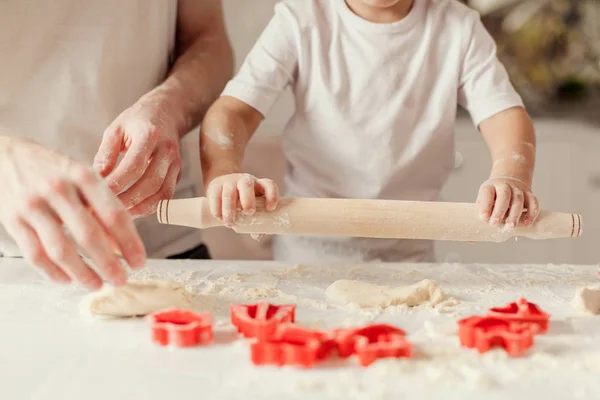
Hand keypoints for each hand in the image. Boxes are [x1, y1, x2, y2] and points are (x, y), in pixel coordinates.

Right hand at [0, 137, 145, 289]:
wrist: (4, 157)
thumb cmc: (53, 169)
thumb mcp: (82, 177)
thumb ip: (101, 206)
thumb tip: (120, 245)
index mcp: (83, 176)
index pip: (113, 214)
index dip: (130, 242)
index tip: (139, 261)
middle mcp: (59, 189)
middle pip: (88, 235)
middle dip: (108, 263)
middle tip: (121, 279)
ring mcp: (33, 205)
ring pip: (61, 249)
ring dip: (82, 273)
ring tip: (97, 285)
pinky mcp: (13, 220)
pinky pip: (35, 254)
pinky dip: (53, 272)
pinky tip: (67, 280)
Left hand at [93, 94, 182, 217]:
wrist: (166, 113)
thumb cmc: (136, 121)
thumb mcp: (115, 129)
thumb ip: (106, 153)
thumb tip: (96, 178)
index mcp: (149, 135)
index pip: (134, 165)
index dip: (117, 183)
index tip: (99, 194)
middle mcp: (167, 150)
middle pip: (150, 183)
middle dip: (128, 200)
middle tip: (107, 209)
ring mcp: (176, 163)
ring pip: (162, 193)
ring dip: (141, 207)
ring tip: (120, 213)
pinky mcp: (178, 174)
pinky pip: (166, 196)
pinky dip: (151, 206)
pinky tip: (134, 209)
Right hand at [206, 173, 278, 226]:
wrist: (224, 186)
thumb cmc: (243, 200)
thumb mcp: (253, 206)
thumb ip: (257, 220)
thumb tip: (257, 235)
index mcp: (259, 185)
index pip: (269, 185)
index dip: (272, 195)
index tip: (270, 209)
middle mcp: (245, 180)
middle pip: (247, 184)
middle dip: (248, 199)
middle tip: (248, 213)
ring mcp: (229, 181)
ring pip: (229, 192)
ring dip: (229, 210)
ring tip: (229, 223)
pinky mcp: (216, 185)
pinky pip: (215, 196)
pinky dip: (217, 209)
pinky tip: (219, 218)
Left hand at [476, 176, 539, 227]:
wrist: (507, 183)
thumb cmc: (492, 198)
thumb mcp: (482, 203)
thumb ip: (478, 218)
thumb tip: (471, 241)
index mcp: (489, 187)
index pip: (487, 193)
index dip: (485, 205)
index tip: (484, 218)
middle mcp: (504, 185)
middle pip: (504, 195)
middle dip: (499, 211)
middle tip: (495, 224)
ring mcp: (518, 188)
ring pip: (519, 199)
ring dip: (515, 214)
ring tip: (510, 227)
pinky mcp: (529, 193)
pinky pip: (533, 201)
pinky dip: (531, 212)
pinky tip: (527, 223)